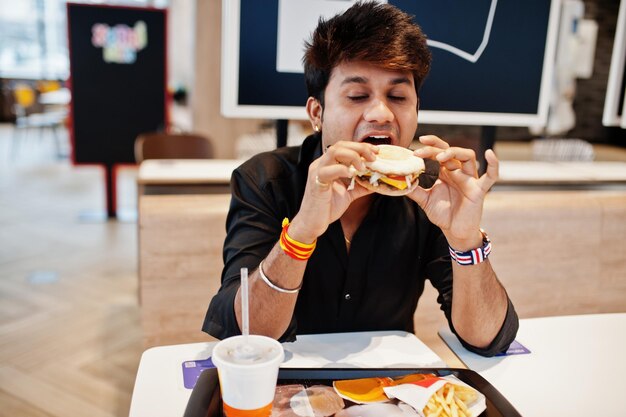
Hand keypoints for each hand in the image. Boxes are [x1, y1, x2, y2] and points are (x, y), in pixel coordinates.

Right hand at [288, 141, 376, 242]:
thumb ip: (361, 185)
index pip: (344, 146)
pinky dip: (342, 169)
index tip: (376, 152)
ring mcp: (317, 172)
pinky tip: (352, 175)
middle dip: (360, 148)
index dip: (361, 146)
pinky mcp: (316, 183)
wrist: (312, 224)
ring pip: (334, 152)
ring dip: (353, 156)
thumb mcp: (349, 194)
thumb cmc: (327, 208)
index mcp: (328, 164)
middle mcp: (321, 164)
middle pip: (340, 145)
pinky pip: (327, 170)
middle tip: (373, 157)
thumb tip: (377, 181)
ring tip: (363, 167)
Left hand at [410, 135, 498, 249]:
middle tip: (420, 151)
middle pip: (450, 152)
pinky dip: (493, 164)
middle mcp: (458, 172)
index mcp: (445, 172)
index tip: (416, 144)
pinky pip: (491, 176)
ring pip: (468, 156)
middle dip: (435, 149)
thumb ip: (413, 190)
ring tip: (441, 156)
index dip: (429, 147)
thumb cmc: (443, 214)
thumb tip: (398, 181)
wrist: (455, 231)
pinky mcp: (479, 190)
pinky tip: (489, 153)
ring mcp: (469, 179)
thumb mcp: (424, 200)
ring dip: (454, 152)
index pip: (438, 153)